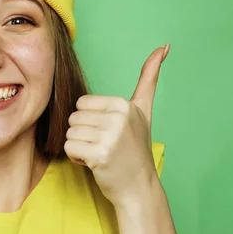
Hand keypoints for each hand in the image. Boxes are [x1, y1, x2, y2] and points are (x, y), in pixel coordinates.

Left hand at [64, 45, 169, 206]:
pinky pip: (69, 148)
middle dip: (83, 133)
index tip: (108, 132)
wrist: (139, 187)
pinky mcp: (100, 155)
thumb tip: (164, 46)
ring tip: (99, 154)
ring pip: (70, 133)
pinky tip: (93, 163)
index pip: (82, 103)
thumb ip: (149, 78)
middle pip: (74, 117)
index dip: (90, 120)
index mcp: (124, 104)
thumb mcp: (143, 111)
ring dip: (79, 147)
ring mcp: (110, 137)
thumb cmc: (136, 148)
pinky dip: (76, 158)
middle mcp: (118, 118)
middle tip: (103, 145)